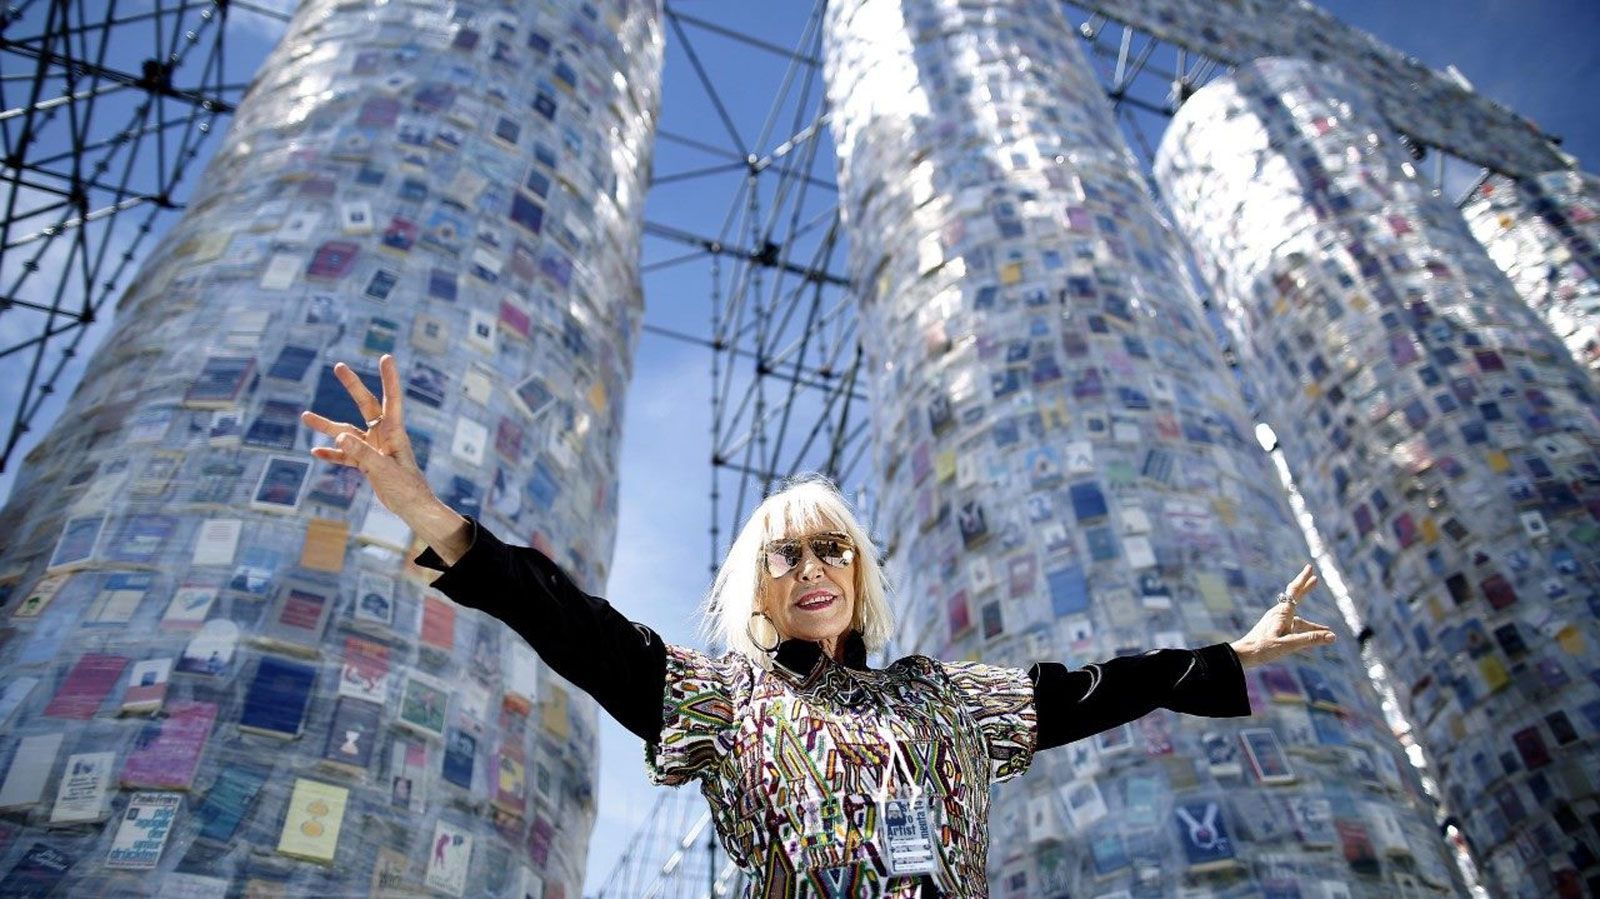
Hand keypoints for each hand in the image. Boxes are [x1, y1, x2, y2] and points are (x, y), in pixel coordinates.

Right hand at [300, 355, 469, 562]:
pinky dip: (332, 454)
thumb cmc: (406, 488)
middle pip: (366, 405)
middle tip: (338, 366)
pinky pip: (346, 455)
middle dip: (353, 386)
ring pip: (347, 432)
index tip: (386, 357)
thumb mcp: (383, 470)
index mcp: (394, 432)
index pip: (392, 399)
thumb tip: (339, 436)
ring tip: (304, 417)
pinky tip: (315, 452)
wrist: (412, 507)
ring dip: (327, 426)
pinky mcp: (368, 463)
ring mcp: (374, 448)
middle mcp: (384, 435)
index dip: (389, 378)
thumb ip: (362, 453)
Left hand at [1229, 564, 1335, 668]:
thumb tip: (1332, 636)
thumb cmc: (1262, 649)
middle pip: (1295, 598)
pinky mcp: (1273, 630)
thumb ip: (1310, 639)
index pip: (1294, 591)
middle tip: (1315, 579)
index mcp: (1282, 613)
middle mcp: (1278, 614)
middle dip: (1306, 589)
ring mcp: (1275, 622)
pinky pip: (1292, 627)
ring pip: (1298, 619)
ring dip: (1312, 623)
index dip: (1303, 579)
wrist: (1241, 655)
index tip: (1310, 568)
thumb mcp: (1288, 645)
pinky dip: (1304, 630)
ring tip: (1327, 630)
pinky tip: (1310, 638)